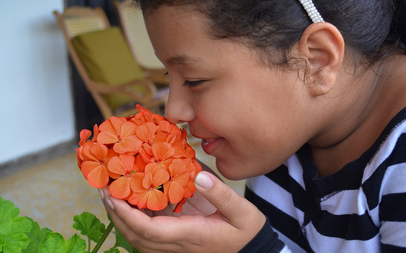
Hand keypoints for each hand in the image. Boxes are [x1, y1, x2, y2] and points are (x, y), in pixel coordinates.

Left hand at [99, 171, 265, 252]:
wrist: (252, 249)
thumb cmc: (247, 231)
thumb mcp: (242, 212)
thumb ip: (221, 194)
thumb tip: (198, 176)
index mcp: (190, 235)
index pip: (149, 230)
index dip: (127, 215)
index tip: (112, 196)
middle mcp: (177, 243)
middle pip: (136, 235)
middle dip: (115, 214)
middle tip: (102, 189)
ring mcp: (175, 244)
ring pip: (139, 236)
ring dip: (121, 216)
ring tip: (109, 192)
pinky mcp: (177, 239)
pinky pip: (148, 232)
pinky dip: (134, 217)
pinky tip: (130, 199)